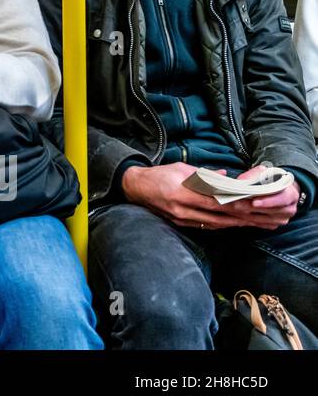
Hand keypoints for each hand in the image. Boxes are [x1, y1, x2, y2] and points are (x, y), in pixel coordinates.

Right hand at [122, 163, 297, 229]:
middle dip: (241, 216)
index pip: (215, 200)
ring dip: (234, 223)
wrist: (135, 188)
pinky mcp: (180, 223)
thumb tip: (225, 177)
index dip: (235, 202)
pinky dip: (221, 225)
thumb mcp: (180, 169)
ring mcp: (181, 219)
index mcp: (182, 192)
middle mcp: (183, 209)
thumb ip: (204, 174)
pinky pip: (205, 226)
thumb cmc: (158, 175)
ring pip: (214, 224)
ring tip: (251, 222)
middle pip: (218, 215)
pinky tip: (232, 224)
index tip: (252, 202)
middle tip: (259, 217)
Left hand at [218, 166, 299, 229]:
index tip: (254, 202)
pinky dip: (247, 220)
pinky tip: (235, 214)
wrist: (277, 190)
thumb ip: (254, 175)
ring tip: (231, 209)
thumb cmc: (270, 180)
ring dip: (246, 215)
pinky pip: (259, 224)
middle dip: (251, 208)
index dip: (268, 202)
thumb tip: (242, 181)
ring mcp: (282, 219)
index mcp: (291, 195)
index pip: (282, 200)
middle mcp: (289, 209)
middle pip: (270, 211)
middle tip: (235, 205)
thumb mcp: (264, 173)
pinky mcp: (273, 225)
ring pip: (263, 220)